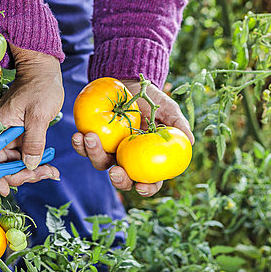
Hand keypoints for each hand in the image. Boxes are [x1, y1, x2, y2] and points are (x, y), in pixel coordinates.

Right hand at [0, 44, 63, 194]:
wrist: (43, 68)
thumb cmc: (40, 86)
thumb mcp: (39, 115)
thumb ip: (33, 142)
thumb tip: (28, 165)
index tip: (7, 191)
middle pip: (3, 164)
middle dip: (22, 174)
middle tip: (46, 174)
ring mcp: (9, 133)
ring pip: (14, 161)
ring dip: (31, 169)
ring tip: (51, 170)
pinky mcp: (19, 132)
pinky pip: (23, 152)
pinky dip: (34, 160)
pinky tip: (48, 164)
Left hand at [72, 78, 192, 197]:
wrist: (131, 83)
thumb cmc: (153, 99)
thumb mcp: (168, 109)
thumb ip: (178, 124)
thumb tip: (191, 141)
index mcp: (148, 159)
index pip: (150, 181)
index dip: (146, 188)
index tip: (141, 186)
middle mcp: (128, 159)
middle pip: (123, 178)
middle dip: (118, 180)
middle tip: (115, 171)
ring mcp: (110, 150)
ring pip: (101, 163)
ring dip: (94, 156)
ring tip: (90, 139)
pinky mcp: (94, 138)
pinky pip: (85, 146)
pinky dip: (80, 144)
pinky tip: (79, 135)